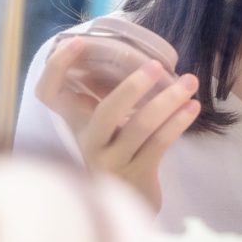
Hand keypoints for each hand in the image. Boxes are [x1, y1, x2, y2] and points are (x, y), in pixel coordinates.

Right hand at [35, 38, 199, 213]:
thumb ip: (106, 93)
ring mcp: (111, 162)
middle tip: (156, 65)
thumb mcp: (104, 125)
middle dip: (132, 86)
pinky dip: (178, 123)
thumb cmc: (119, 151)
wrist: (131, 199)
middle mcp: (88, 142)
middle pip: (105, 112)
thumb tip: (131, 51)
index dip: (57, 67)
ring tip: (190, 81)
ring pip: (140, 127)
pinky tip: (193, 107)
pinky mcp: (136, 176)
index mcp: (76, 123)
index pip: (48, 93)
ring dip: (168, 101)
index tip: (77, 42)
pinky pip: (159, 144)